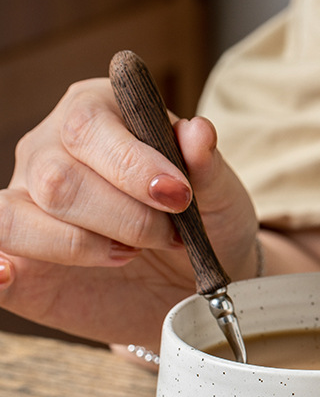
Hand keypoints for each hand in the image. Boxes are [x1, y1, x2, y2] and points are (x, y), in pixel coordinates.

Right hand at [0, 79, 259, 349]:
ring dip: (82, 246)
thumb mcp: (221, 196)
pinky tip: (10, 274)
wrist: (198, 281)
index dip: (132, 166)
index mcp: (99, 115)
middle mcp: (52, 151)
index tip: (179, 198)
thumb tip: (197, 132)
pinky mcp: (22, 260)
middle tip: (168, 237)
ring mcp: (28, 204)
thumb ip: (208, 166)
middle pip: (57, 179)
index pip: (88, 126)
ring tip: (129, 255)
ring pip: (18, 217)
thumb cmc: (207, 224)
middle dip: (126, 219)